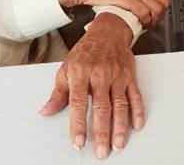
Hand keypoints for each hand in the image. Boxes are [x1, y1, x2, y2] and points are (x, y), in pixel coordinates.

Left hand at [40, 13, 143, 159]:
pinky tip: (136, 125)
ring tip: (118, 144)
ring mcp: (116, 75)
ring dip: (120, 126)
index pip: (78, 102)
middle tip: (101, 151)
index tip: (78, 141)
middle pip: (101, 107)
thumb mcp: (66, 68)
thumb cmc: (85, 51)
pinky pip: (135, 95)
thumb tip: (46, 111)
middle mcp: (100, 73)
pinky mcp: (129, 75)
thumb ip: (58, 92)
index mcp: (80, 72)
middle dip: (101, 131)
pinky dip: (137, 110)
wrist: (108, 31)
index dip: (78, 123)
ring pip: (119, 103)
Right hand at [55, 0, 171, 27]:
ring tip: (146, 23)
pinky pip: (144, 13)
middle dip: (161, 14)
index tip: (160, 8)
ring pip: (157, 9)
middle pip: (164, 1)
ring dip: (153, 20)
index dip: (166, 2)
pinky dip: (144, 22)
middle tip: (153, 19)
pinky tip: (139, 23)